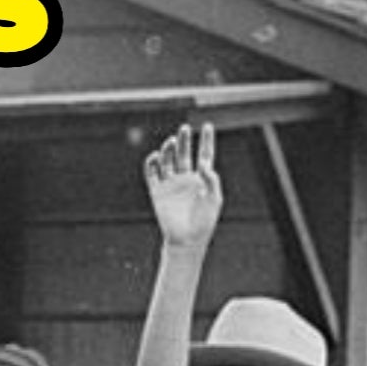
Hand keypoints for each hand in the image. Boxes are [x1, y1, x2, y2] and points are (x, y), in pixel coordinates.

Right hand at [144, 122, 222, 250]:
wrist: (187, 239)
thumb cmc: (204, 221)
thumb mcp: (214, 198)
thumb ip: (211, 180)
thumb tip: (205, 164)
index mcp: (202, 179)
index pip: (204, 154)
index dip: (206, 140)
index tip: (207, 126)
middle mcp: (186, 178)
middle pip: (184, 153)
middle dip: (184, 140)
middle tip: (184, 128)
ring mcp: (171, 184)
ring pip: (168, 161)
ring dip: (168, 150)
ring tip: (170, 142)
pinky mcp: (158, 192)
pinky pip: (152, 174)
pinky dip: (152, 164)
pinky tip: (155, 156)